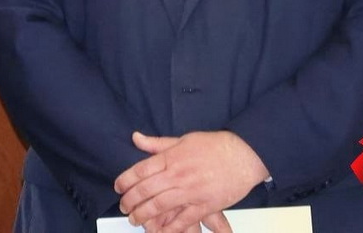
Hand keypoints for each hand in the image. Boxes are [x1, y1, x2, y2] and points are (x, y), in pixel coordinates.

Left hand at [114, 130, 266, 231]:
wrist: (244, 155)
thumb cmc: (215, 146)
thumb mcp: (182, 139)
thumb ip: (157, 143)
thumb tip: (136, 138)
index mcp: (171, 157)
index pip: (140, 170)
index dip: (125, 180)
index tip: (118, 187)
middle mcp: (178, 175)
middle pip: (146, 190)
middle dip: (131, 201)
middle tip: (124, 207)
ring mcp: (191, 191)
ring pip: (160, 206)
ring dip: (144, 215)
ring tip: (135, 220)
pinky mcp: (205, 205)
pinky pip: (184, 220)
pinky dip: (170, 227)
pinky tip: (160, 231)